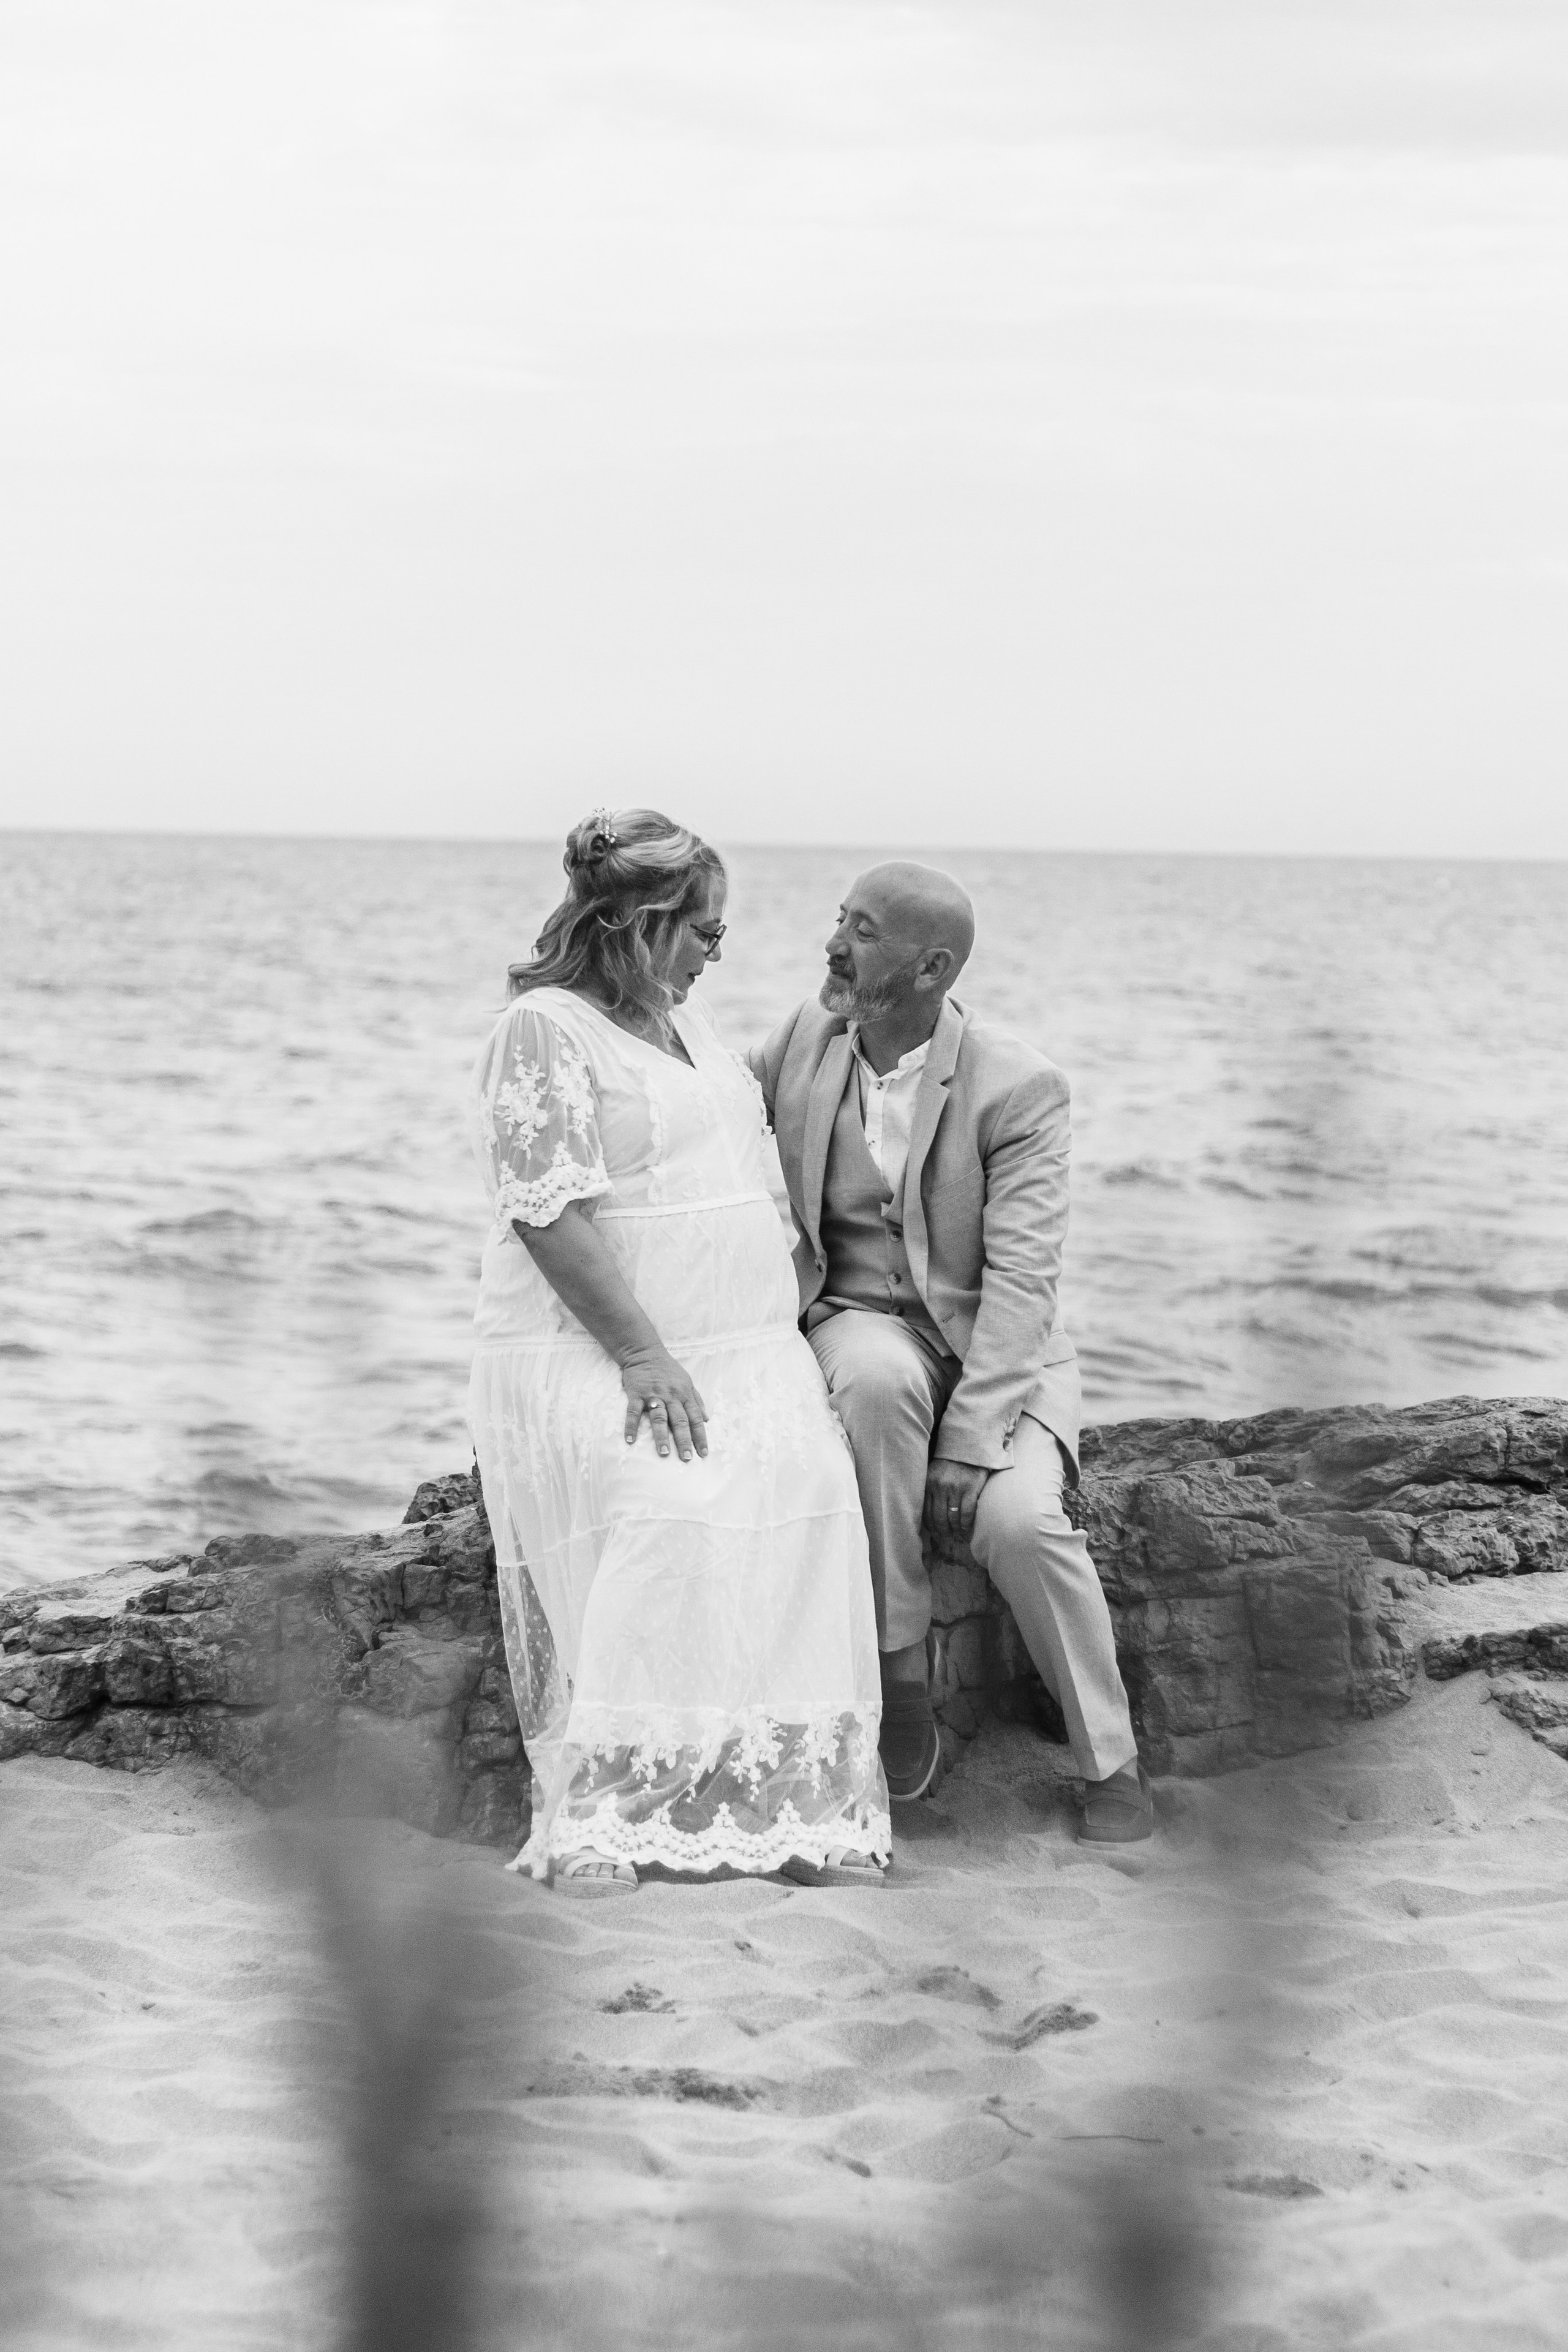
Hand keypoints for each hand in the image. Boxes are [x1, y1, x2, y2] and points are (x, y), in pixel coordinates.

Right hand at [619, 1346, 708, 1461]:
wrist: (645, 1352)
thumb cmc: (668, 1369)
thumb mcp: (687, 1382)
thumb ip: (697, 1400)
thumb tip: (707, 1419)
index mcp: (684, 1395)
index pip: (695, 1419)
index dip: (700, 1436)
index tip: (703, 1453)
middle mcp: (671, 1396)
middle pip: (680, 1420)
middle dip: (684, 1440)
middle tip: (687, 1458)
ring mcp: (653, 1394)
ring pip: (659, 1417)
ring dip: (661, 1436)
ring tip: (663, 1453)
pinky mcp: (636, 1393)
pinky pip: (633, 1411)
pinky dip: (631, 1425)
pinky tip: (630, 1440)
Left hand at [924, 1459, 990, 1542]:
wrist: (969, 1447)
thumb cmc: (951, 1463)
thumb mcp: (934, 1473)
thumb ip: (930, 1490)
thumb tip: (928, 1515)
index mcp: (929, 1484)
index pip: (926, 1512)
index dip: (931, 1527)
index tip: (935, 1533)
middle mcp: (940, 1487)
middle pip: (939, 1518)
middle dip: (942, 1531)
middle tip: (946, 1536)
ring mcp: (955, 1488)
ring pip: (952, 1518)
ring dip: (954, 1529)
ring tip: (957, 1532)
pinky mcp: (970, 1489)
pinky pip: (966, 1513)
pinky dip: (966, 1524)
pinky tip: (966, 1527)